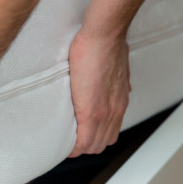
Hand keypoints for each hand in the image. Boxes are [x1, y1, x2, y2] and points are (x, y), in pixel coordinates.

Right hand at [68, 30, 131, 156]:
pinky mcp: (90, 112)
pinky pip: (83, 141)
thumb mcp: (118, 66)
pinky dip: (73, 147)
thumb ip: (115, 81)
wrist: (104, 36)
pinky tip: (63, 145)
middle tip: (68, 140)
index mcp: (119, 101)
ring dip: (78, 147)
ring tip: (63, 141)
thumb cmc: (106, 44)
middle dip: (85, 145)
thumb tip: (116, 83)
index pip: (110, 133)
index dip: (94, 138)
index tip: (79, 136)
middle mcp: (115, 110)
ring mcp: (104, 113)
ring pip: (93, 146)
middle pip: (102, 143)